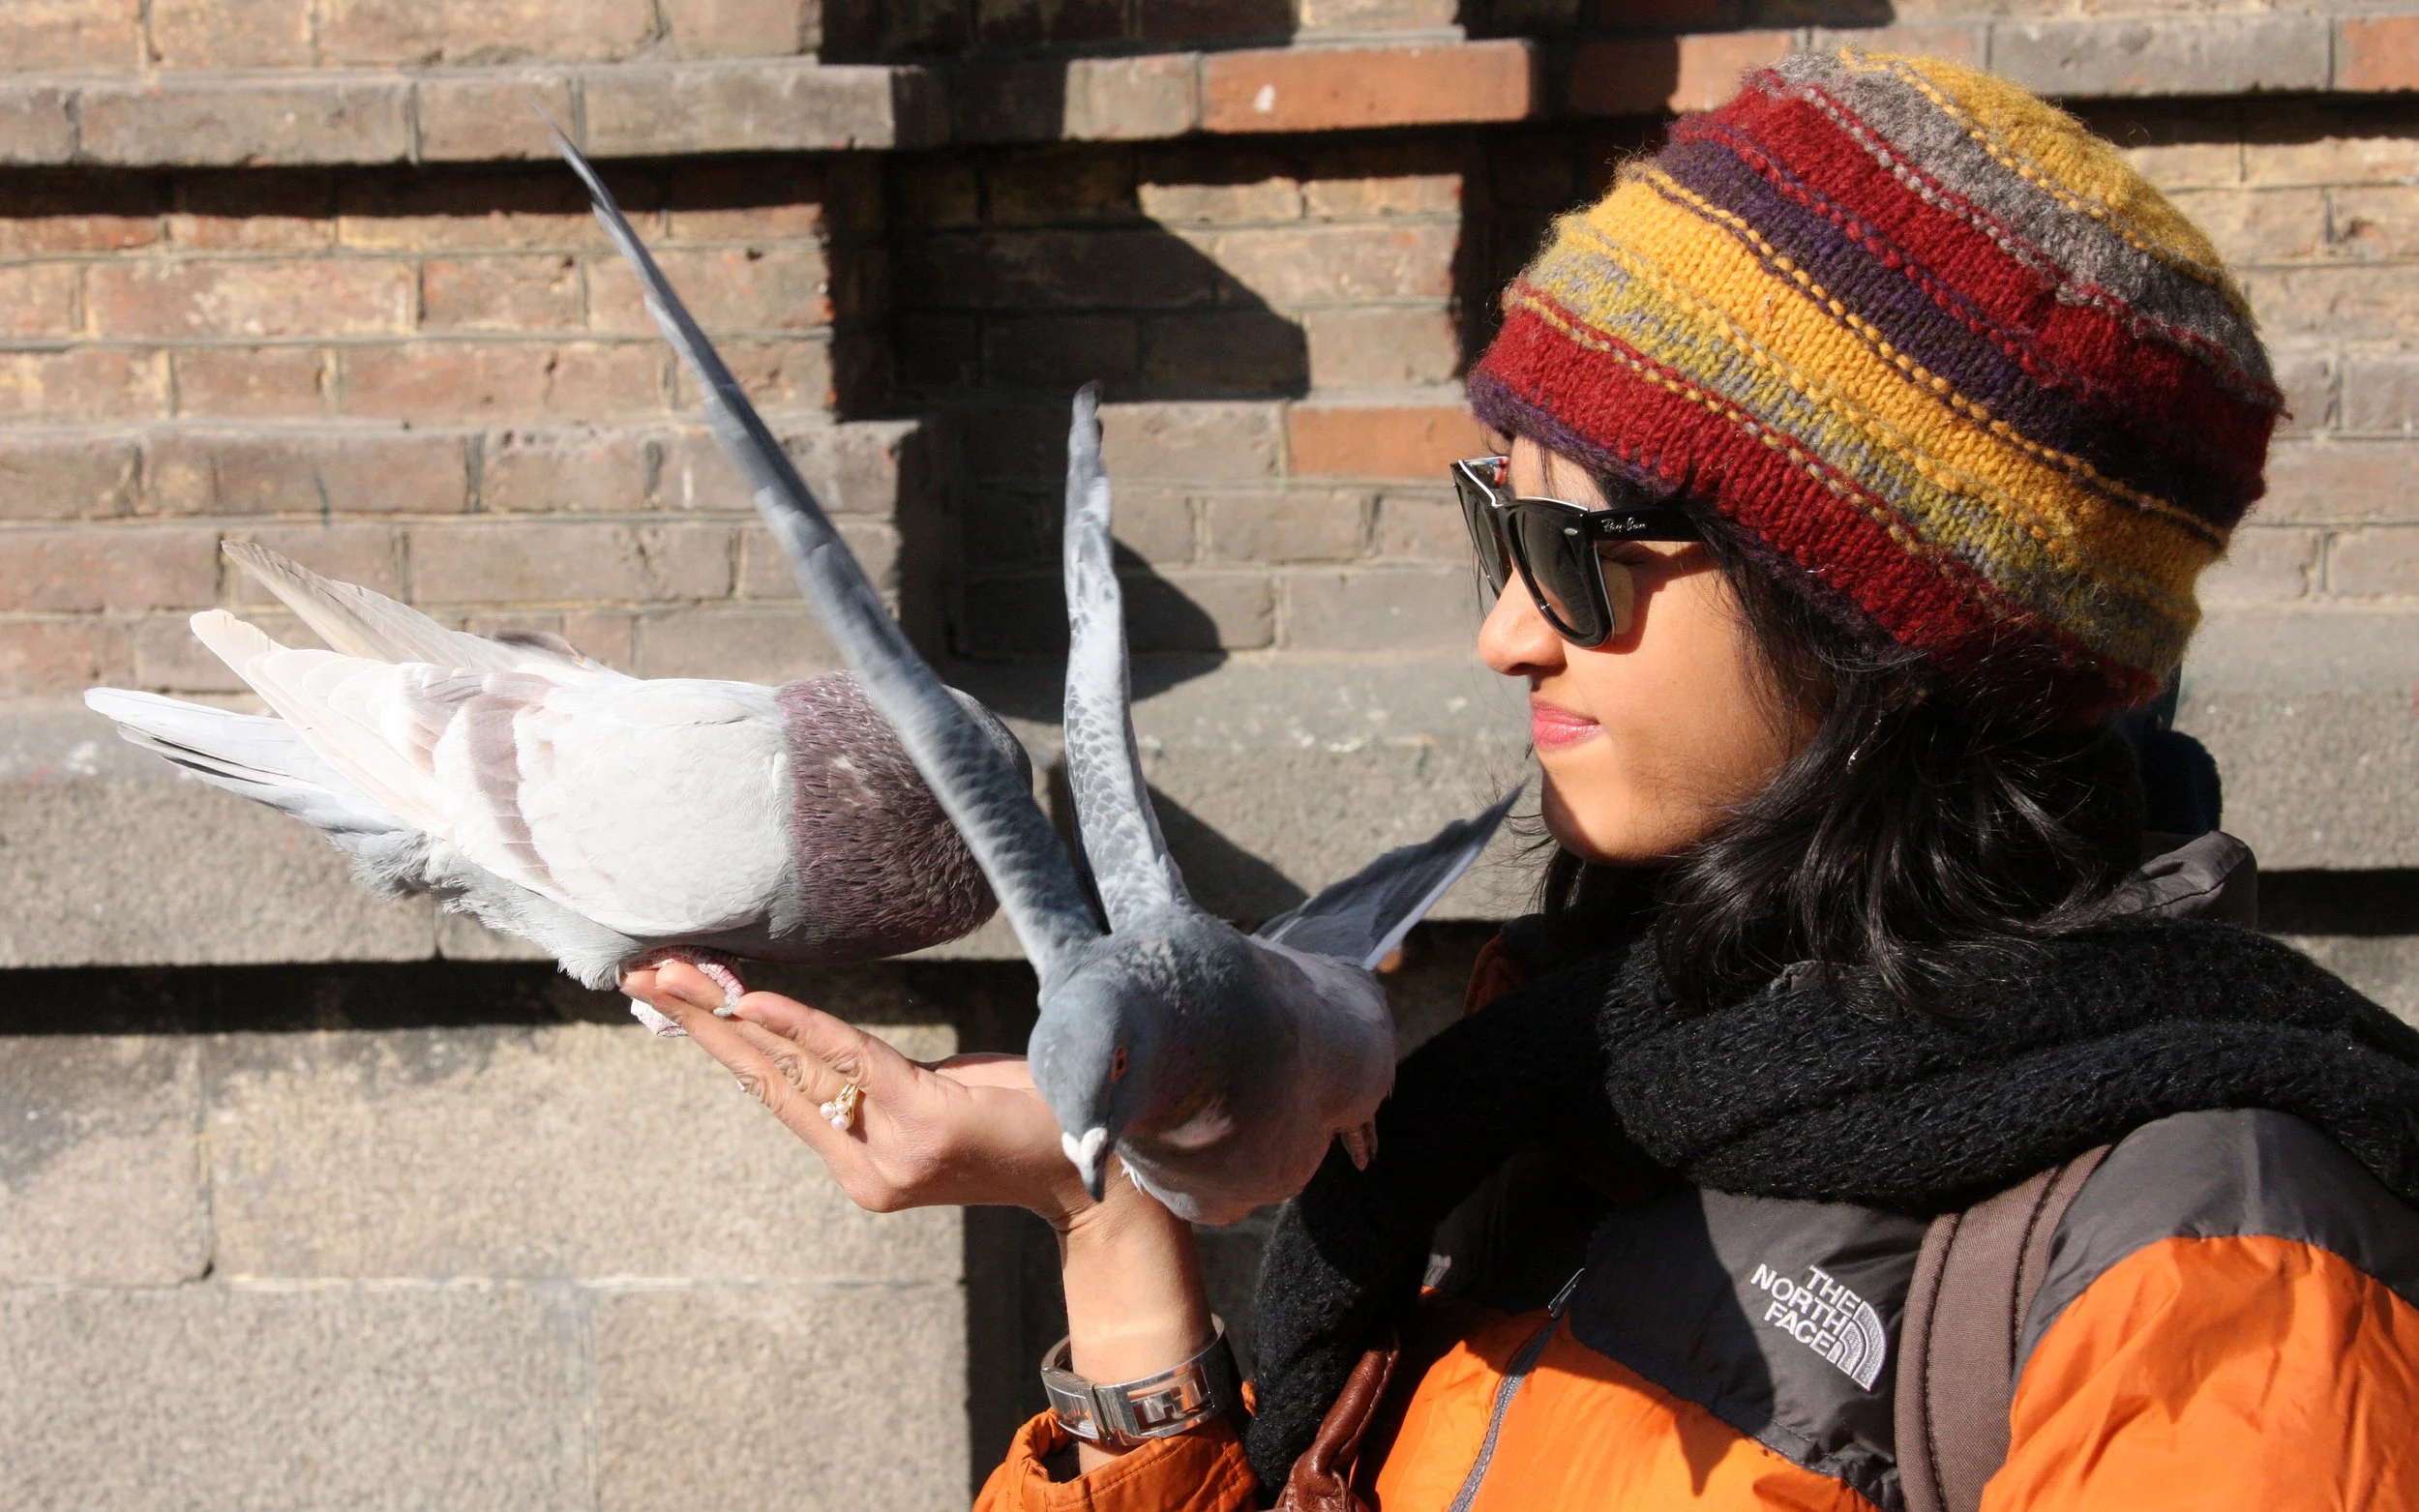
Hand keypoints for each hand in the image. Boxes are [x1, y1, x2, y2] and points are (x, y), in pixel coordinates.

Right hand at [627, 959, 1219, 1468]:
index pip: (773, 1089)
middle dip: (697, 1020)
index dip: (716, 1039)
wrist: (1101, 1172)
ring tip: (668, 973)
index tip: (666, 992)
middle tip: (637, 973)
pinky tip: (748, 999)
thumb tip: (825, 1042)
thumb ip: (877, 1078)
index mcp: (859, 1161)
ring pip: (794, 1066)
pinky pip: (848, 1061)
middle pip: (764, 1077)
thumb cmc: (1024, 1119)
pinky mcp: (921, 1120)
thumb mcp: (941, 1093)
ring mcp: (888, 1148)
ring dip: (725, 1014)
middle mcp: (863, 1164)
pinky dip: (797, 1025)